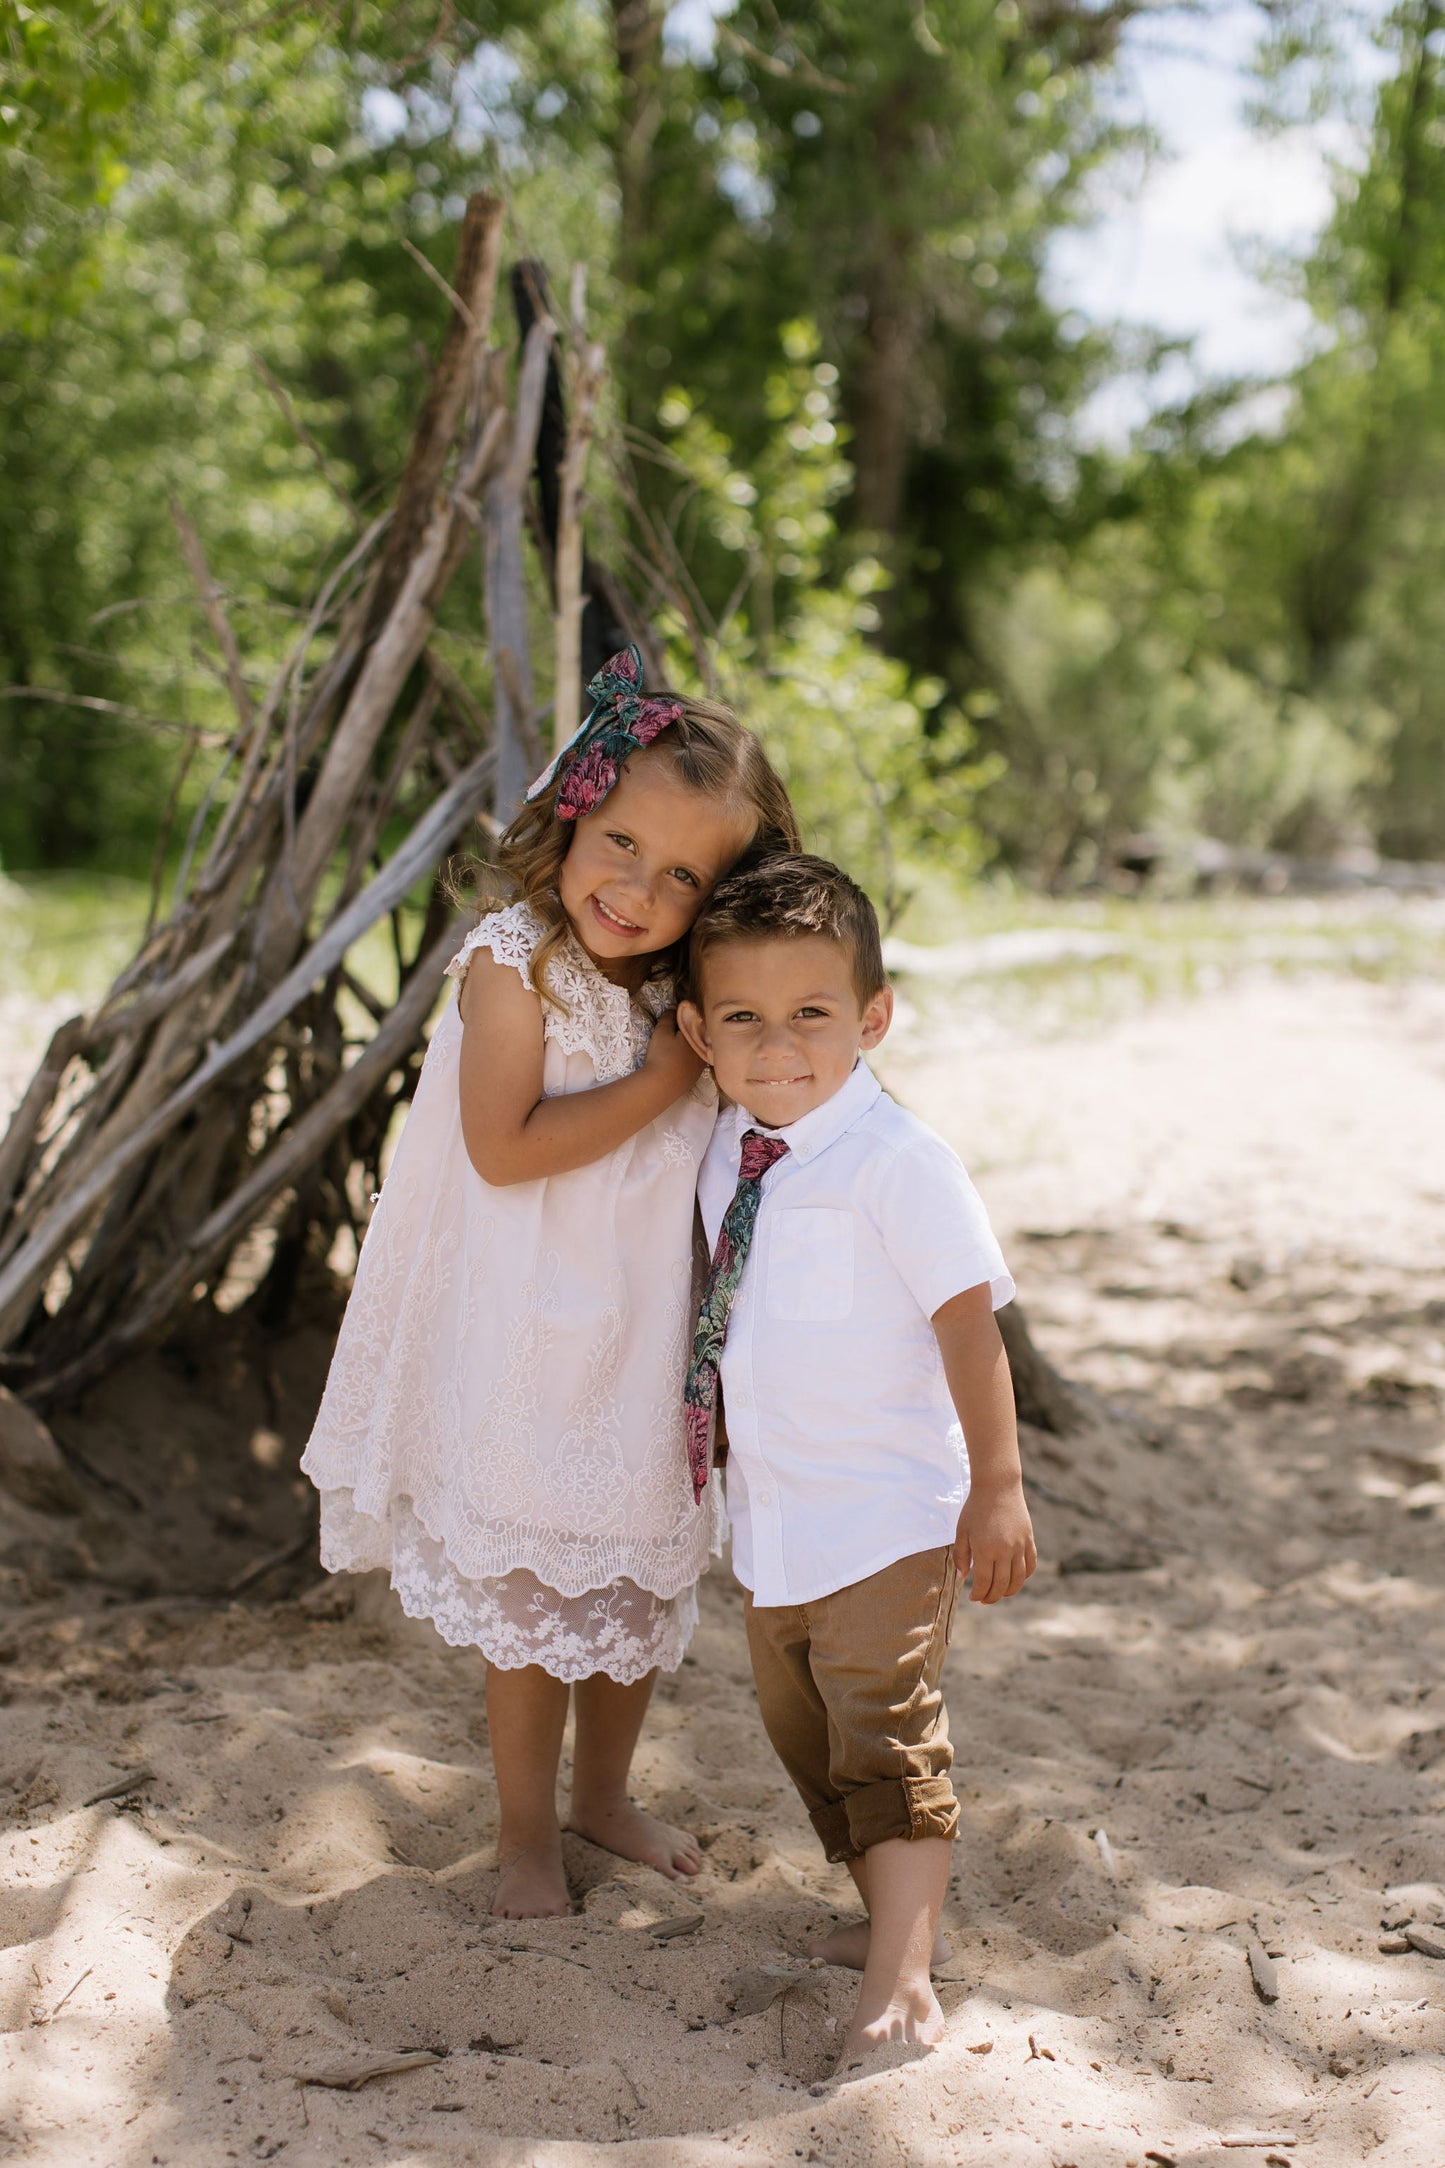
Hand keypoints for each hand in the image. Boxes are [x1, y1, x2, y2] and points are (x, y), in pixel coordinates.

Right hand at [644, 1008, 704, 1102]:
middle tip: (676, 1028)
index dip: (687, 1016)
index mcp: (698, 1037)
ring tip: (676, 1044)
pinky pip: (693, 1063)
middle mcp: (703, 1051)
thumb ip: (669, 1016)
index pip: (696, 1021)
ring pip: (696, 1051)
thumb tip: (675, 1007)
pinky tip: (678, 1060)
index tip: (679, 1011)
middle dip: (690, 1031)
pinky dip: (687, 1059)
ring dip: (689, 1046)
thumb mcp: (662, 1030)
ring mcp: (701, 1066)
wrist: (660, 1085)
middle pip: (698, 1037)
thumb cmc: (662, 1054)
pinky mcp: (694, 1077)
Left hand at [955, 1478, 1036, 1603]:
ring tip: (999, 1593)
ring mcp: (1019, 1546)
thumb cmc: (975, 1508)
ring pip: (1018, 1579)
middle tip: (984, 1599)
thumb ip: (961, 1555)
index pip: (984, 1583)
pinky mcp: (1029, 1540)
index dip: (979, 1594)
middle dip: (992, 1597)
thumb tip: (964, 1577)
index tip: (973, 1597)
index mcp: (985, 1550)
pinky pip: (1030, 1565)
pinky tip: (1015, 1579)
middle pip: (1001, 1585)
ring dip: (1009, 1591)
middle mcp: (1004, 1551)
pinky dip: (1024, 1576)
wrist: (998, 1486)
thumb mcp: (962, 1531)